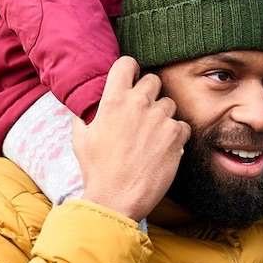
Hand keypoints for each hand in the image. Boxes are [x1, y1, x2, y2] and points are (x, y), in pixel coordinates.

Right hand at [73, 57, 189, 222]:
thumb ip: (84, 116)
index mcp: (114, 100)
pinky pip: (182, 125)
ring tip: (152, 137)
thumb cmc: (97, 170)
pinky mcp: (176, 135)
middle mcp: (138, 104)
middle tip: (143, 114)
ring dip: (163, 116)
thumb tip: (84, 109)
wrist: (116, 199)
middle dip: (149, 94)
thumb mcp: (80, 139)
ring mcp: (160, 119)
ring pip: (169, 103)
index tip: (131, 80)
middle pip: (153, 80)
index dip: (130, 70)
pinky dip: (176, 135)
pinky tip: (163, 149)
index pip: (127, 64)